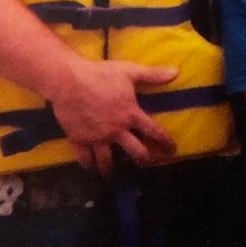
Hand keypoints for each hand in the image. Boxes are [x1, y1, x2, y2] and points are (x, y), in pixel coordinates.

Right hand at [49, 61, 177, 177]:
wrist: (69, 80)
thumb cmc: (101, 74)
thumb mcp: (130, 72)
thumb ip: (153, 75)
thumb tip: (176, 72)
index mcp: (131, 115)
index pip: (154, 132)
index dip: (166, 142)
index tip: (171, 151)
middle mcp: (116, 131)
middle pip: (135, 152)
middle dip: (143, 160)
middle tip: (145, 164)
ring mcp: (97, 138)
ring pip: (107, 161)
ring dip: (110, 169)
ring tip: (111, 174)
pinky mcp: (78, 139)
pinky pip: (84, 157)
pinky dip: (88, 164)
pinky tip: (90, 167)